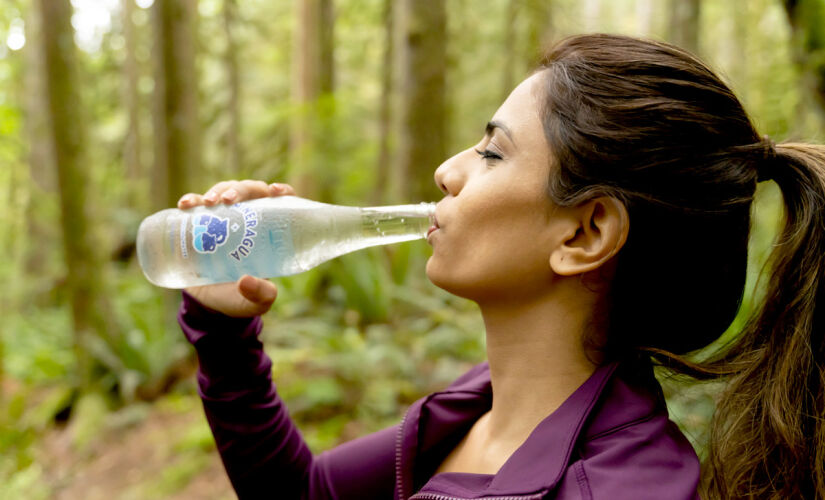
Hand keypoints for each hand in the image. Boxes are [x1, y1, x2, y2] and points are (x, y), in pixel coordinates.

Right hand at [177, 180, 296, 317]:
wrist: (210, 305)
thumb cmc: (240, 299)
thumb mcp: (255, 302)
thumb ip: (259, 295)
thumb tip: (245, 281)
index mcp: (269, 232)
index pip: (280, 203)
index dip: (281, 191)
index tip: (274, 191)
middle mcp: (248, 219)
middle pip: (249, 192)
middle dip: (239, 190)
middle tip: (228, 201)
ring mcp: (223, 218)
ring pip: (223, 192)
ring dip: (216, 191)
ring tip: (207, 202)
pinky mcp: (200, 223)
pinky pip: (197, 204)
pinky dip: (192, 200)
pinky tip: (185, 204)